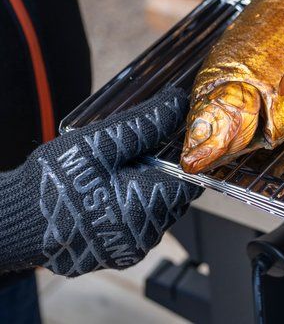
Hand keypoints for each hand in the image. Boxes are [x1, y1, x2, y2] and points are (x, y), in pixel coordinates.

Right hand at [0, 86, 199, 276]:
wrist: (12, 222)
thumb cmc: (53, 183)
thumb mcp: (100, 142)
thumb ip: (146, 123)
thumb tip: (179, 103)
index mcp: (148, 207)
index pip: (189, 179)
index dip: (180, 156)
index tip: (167, 140)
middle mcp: (144, 236)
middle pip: (173, 196)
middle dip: (160, 173)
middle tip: (130, 155)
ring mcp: (127, 250)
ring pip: (154, 212)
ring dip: (143, 191)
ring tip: (112, 174)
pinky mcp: (112, 256)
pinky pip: (134, 227)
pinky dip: (126, 208)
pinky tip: (103, 194)